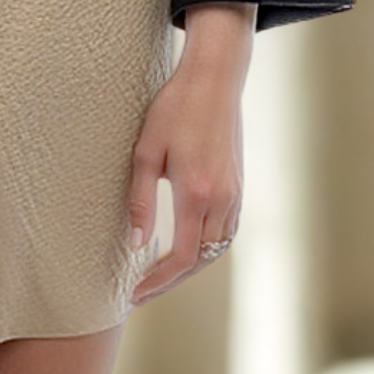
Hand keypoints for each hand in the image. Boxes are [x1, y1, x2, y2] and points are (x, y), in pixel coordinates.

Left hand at [126, 30, 248, 304]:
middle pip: (201, 259)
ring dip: (191, 264)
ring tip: (159, 270)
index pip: (181, 257)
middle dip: (172, 279)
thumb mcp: (146, 152)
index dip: (158, 281)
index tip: (135, 294)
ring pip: (218, 247)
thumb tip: (135, 245)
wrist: (213, 79)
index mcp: (197, 193)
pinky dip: (207, 245)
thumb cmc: (174, 108)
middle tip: (142, 288)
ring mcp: (235, 193)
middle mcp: (222, 199)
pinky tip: (186, 242)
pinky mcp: (238, 184)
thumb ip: (140, 201)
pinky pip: (226, 230)